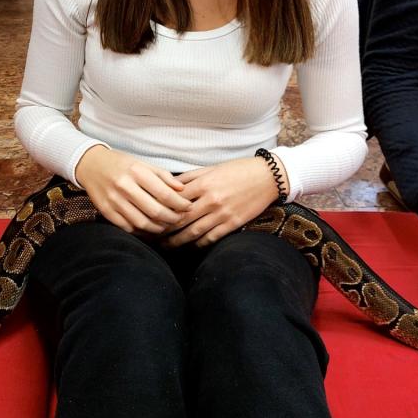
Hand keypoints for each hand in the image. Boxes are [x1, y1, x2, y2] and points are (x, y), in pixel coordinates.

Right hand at [74, 145, 190, 234]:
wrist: (90, 165)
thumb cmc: (121, 163)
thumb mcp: (142, 164)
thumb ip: (163, 176)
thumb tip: (182, 189)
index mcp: (136, 172)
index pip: (164, 193)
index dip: (180, 204)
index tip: (188, 207)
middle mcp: (124, 186)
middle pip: (155, 211)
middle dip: (172, 218)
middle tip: (180, 219)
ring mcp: (114, 201)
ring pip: (142, 222)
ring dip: (159, 228)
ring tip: (167, 225)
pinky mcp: (106, 211)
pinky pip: (128, 227)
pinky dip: (142, 231)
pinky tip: (150, 228)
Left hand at [162, 156, 287, 247]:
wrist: (267, 177)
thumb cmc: (237, 170)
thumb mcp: (211, 168)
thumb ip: (189, 178)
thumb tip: (168, 186)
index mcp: (203, 184)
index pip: (175, 200)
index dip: (160, 209)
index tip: (150, 216)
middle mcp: (211, 200)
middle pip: (181, 219)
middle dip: (164, 230)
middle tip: (152, 236)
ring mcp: (222, 214)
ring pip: (194, 232)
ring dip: (177, 242)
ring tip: (165, 247)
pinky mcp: (233, 224)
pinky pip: (211, 238)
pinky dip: (198, 245)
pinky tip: (189, 248)